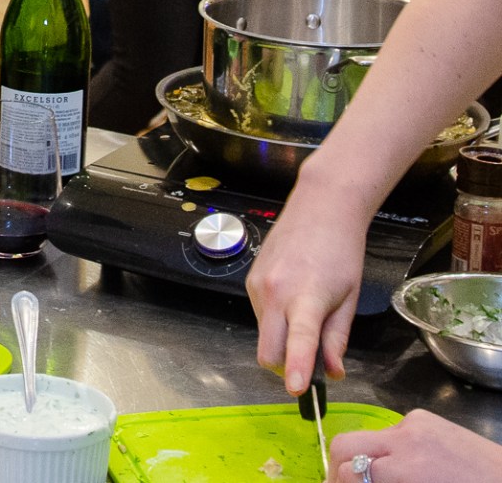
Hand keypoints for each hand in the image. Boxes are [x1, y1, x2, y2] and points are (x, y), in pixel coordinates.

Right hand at [245, 173, 366, 393]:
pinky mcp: (249, 281)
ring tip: (306, 314)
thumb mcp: (349, 298)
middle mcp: (274, 292)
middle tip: (309, 365)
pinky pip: (259, 316)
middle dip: (284, 367)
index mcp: (307, 296)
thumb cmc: (341, 251)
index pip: (300, 341)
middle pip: (267, 351)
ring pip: (263, 335)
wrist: (319, 208)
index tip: (296, 390)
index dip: (298, 368)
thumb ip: (336, 338)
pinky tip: (292, 299)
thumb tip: (332, 372)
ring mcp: (257, 286)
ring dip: (281, 340)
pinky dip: (275, 321)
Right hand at [328, 409, 501, 480]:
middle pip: (345, 444)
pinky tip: (405, 465)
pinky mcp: (425, 417)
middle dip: (336, 468)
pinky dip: (388, 449)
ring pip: (367, 436)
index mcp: (408, 468)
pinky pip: (391, 431)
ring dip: (363, 457)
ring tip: (374, 477)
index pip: (350, 471)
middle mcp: (405, 438)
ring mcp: (415, 423)